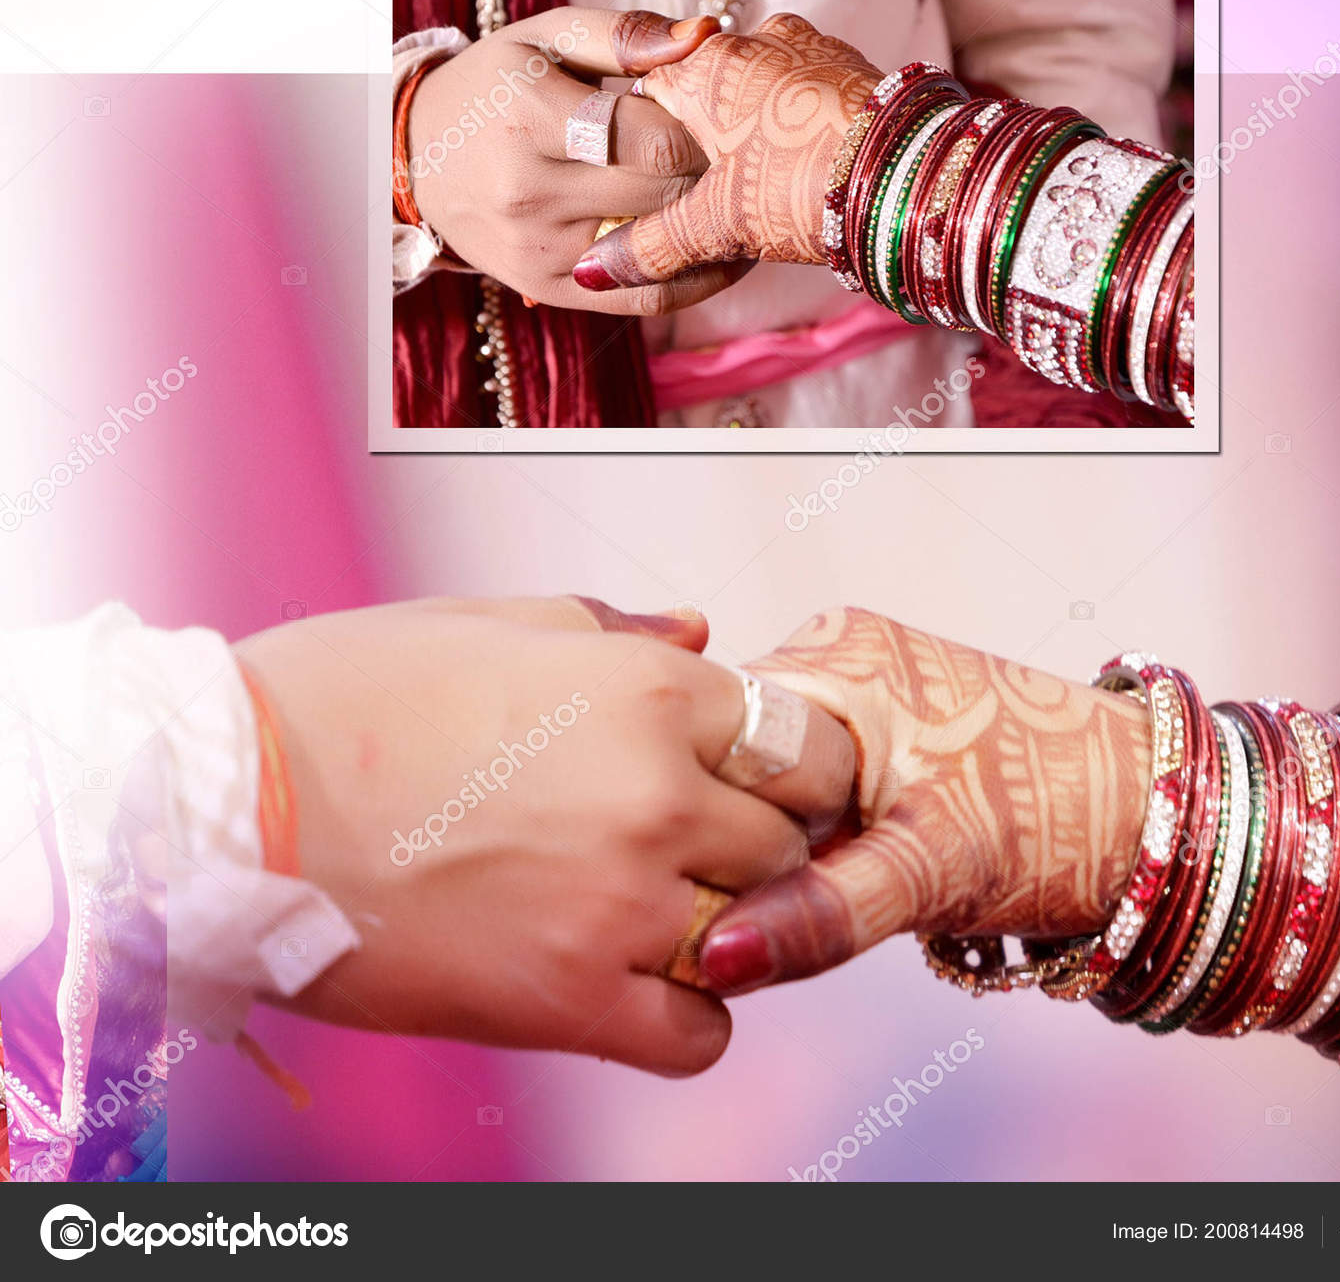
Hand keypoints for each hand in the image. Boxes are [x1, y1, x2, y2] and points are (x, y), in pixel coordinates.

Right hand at [233, 596, 854, 1074]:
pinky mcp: (568, 1000)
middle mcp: (656, 794)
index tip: (750, 780)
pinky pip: (699, 1033)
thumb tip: (700, 632)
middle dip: (754, 839)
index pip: (799, 741)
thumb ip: (613, 629)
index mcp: (644, 690)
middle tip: (696, 844)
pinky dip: (686, 1015)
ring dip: (722, 922)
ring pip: (756, 930)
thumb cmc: (340, 700)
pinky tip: (636, 982)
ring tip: (655, 907)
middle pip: (788, 838)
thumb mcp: (483, 624)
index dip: (780, 763)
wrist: (223, 809)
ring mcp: (619, 905)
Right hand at [408, 8, 753, 314]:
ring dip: (716, 225)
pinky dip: (697, 278)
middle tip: (745, 156)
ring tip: (746, 199)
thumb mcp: (545, 39)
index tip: (730, 115)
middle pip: (665, 189)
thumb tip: (706, 37)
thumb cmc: (496, 88)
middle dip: (716, 170)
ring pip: (665, 247)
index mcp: (530, 113)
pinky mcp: (551, 289)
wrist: (421, 161)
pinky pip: (646, 298)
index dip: (707, 126)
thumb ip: (624, 34)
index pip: (654, 135)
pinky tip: (723, 252)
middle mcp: (530, 189)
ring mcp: (541, 248)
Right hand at [571, 14, 881, 291]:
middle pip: (704, 95)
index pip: (645, 96)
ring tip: (765, 190)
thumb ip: (653, 245)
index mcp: (706, 68)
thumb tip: (593, 270)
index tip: (652, 189)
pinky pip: (804, 94)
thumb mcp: (720, 225)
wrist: (916, 175)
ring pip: (757, 93)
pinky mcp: (852, 67)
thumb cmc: (809, 187)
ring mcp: (809, 48)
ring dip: (753, 137)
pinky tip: (807, 170)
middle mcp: (754, 41)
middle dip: (704, 146)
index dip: (643, 146)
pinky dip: (796, 128)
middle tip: (714, 199)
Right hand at [696, 608, 1152, 992]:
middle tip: (796, 898)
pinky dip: (821, 830)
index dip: (707, 822)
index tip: (727, 890)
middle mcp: (838, 649)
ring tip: (843, 879)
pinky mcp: (888, 716)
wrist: (1159, 816)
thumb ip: (819, 913)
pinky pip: (814, 778)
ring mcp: (864, 679)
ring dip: (788, 839)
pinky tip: (859, 865)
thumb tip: (712, 961)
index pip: (706, 738)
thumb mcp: (928, 874)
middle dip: (751, 835)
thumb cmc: (1056, 825)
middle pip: (734, 758)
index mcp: (832, 655)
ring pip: (772, 776)